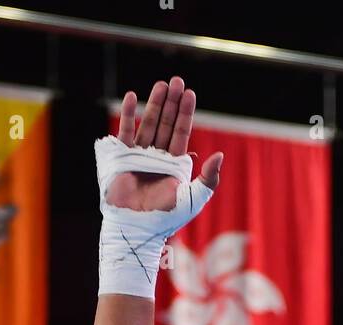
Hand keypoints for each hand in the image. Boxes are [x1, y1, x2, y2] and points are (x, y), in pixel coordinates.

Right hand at [106, 76, 223, 212]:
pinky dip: (128, 115)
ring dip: (154, 104)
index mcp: (174, 164)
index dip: (185, 114)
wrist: (137, 226)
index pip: (181, 132)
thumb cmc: (166, 217)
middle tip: (176, 81)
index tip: (189, 93)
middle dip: (171, 103)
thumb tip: (220, 155)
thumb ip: (209, 179)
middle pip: (165, 124)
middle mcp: (157, 157)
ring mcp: (139, 156)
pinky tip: (132, 97)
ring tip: (161, 84)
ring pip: (148, 124)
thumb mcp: (193, 198)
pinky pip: (125, 131)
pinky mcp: (122, 157)